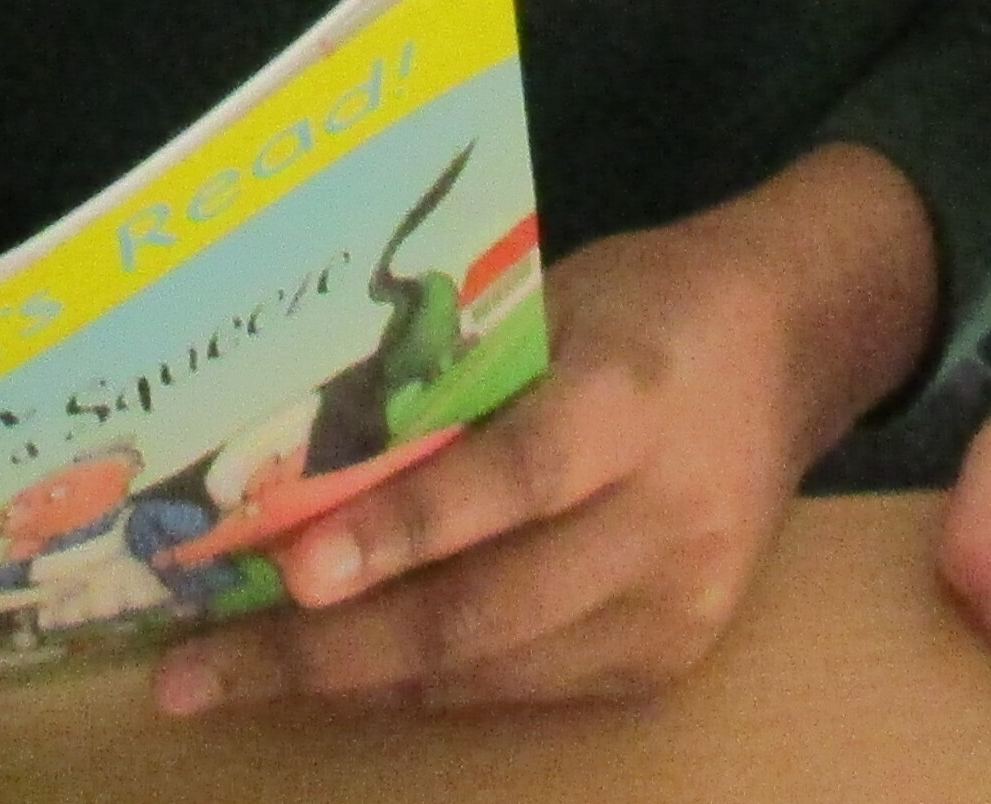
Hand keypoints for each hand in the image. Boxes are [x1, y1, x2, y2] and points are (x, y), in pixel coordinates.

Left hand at [151, 143, 939, 716]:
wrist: (796, 344)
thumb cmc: (648, 303)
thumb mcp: (554, 305)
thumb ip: (452, 387)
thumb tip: (302, 460)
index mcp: (635, 399)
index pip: (513, 477)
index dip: (401, 528)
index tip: (292, 569)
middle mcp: (667, 518)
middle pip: (484, 609)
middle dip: (326, 649)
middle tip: (194, 669)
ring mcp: (677, 604)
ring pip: (488, 670)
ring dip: (349, 679)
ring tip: (227, 679)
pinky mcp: (671, 658)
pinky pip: (521, 687)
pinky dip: (419, 680)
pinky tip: (332, 670)